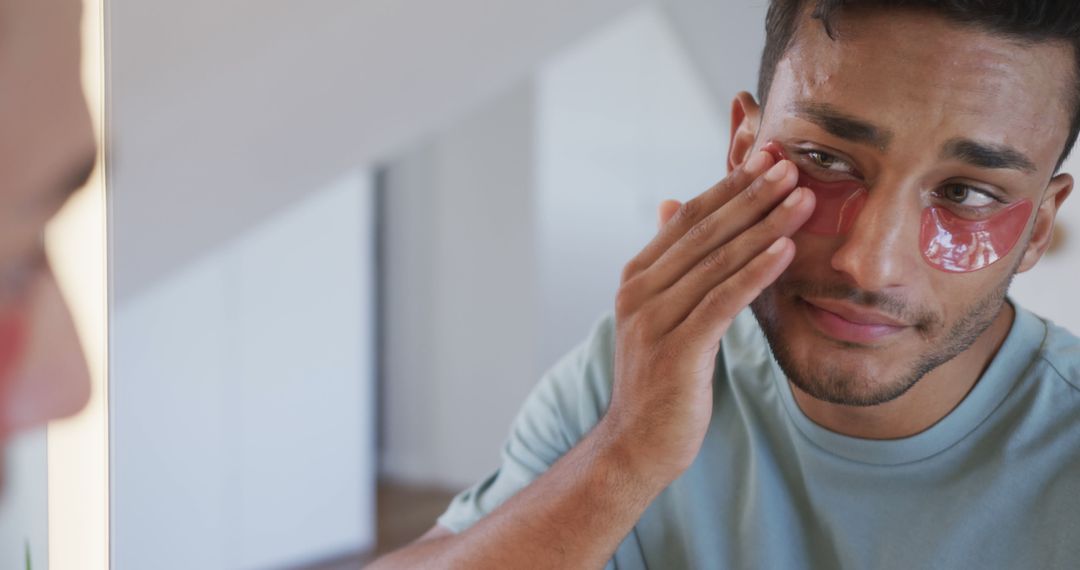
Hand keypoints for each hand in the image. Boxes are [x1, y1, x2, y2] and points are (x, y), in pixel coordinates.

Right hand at [600, 152, 814, 484]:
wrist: (636, 441)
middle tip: (793, 165)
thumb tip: (672, 204)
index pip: (689, 218)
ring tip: (802, 200)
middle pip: (705, 232)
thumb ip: (670, 261)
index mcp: (638, 276)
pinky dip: (755, 273)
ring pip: (718, 262)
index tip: (769, 157)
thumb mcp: (660, 312)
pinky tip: (785, 251)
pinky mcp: (677, 350)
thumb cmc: (659, 378)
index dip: (730, 185)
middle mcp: (640, 291)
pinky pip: (722, 302)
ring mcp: (655, 320)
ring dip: (764, 227)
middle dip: (753, 196)